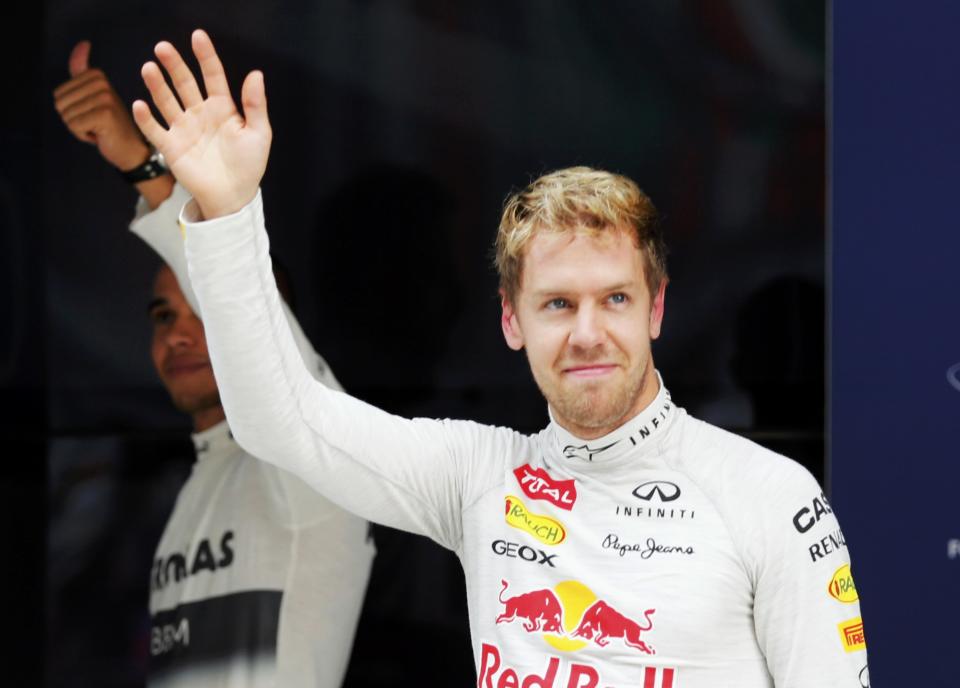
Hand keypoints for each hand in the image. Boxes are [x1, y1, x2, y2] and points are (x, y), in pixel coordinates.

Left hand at [53, 41, 152, 170]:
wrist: (131, 149)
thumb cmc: (109, 124)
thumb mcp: (93, 94)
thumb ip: (82, 69)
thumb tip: (83, 43)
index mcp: (97, 77)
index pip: (59, 94)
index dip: (71, 109)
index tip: (91, 113)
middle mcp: (102, 84)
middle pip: (60, 104)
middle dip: (73, 119)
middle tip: (95, 123)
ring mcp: (105, 98)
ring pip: (67, 116)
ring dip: (79, 128)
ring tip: (98, 128)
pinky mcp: (105, 114)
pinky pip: (75, 126)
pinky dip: (83, 136)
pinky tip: (100, 136)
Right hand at [132, 29, 270, 219]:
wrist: (234, 196)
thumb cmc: (249, 165)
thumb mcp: (259, 133)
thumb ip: (255, 105)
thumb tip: (256, 73)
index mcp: (223, 108)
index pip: (213, 76)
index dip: (206, 56)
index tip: (198, 36)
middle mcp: (200, 114)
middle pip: (185, 83)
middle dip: (174, 65)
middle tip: (163, 48)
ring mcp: (184, 129)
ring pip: (167, 101)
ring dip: (157, 86)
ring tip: (149, 68)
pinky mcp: (171, 147)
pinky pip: (155, 130)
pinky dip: (146, 119)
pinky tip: (139, 105)